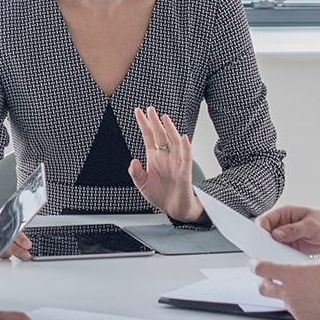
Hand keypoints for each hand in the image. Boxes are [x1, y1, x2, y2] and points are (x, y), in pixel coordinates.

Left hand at [127, 105, 201, 221]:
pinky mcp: (184, 172)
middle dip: (155, 122)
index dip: (143, 124)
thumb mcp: (143, 184)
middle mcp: (166, 157)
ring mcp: (176, 163)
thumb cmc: (161, 195)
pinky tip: (183, 138)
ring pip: (173, 142)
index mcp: (155, 157)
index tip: (138, 111)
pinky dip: (185, 148)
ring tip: (164, 118)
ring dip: (170, 130)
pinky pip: (186, 158)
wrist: (175, 210)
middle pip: (160, 135)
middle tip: (150, 109)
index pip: (148, 136)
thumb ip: (136, 173)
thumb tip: (133, 161)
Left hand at [250, 259, 319, 319]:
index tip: (255, 264)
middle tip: (269, 279)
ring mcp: (294, 307)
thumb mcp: (314, 265)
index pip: (262, 269)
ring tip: (303, 290)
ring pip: (280, 299)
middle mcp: (289, 293)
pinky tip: (311, 300)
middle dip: (263, 282)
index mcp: (291, 275)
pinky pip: (294, 310)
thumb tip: (289, 270)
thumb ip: (296, 268)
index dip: (255, 265)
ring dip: (285, 294)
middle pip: (263, 288)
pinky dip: (298, 304)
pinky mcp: (301, 318)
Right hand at [256, 204, 319, 254]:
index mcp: (283, 213)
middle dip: (263, 242)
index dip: (261, 229)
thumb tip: (277, 234)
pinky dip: (277, 256)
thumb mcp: (310, 225)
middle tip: (268, 250)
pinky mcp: (287, 246)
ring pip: (269, 243)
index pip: (264, 219)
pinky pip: (277, 251)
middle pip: (263, 232)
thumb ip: (293, 229)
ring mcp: (283, 236)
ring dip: (270, 250)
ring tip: (275, 256)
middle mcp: (280, 224)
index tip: (264, 240)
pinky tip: (281, 260)